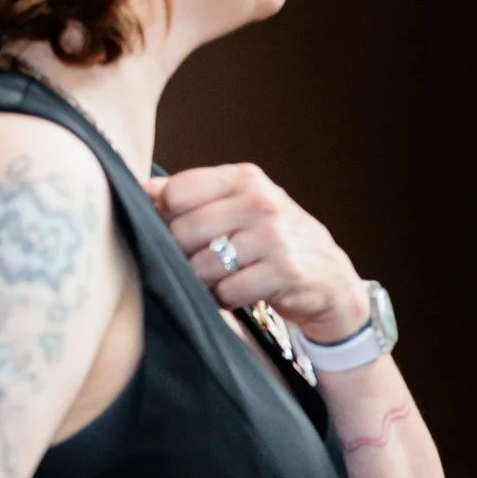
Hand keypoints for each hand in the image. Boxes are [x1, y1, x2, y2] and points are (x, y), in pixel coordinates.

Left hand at [147, 164, 371, 342]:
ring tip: (223, 279)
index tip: (182, 232)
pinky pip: (228, 291)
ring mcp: (275, 235)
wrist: (331, 277)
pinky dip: (227, 299)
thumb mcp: (239, 207)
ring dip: (205, 282)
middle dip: (185, 255)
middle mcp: (261, 201)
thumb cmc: (275, 241)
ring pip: (202, 265)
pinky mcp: (285, 270)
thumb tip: (145, 190)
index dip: (168, 217)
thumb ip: (194, 195)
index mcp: (245, 178)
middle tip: (203, 263)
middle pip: (183, 231)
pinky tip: (240, 293)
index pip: (177, 191)